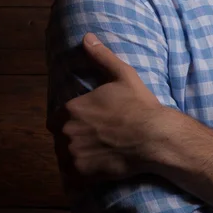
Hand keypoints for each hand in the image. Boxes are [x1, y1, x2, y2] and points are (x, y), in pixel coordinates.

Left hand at [55, 32, 166, 180]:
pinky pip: (71, 175)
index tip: (87, 122)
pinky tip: (96, 166)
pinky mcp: (81, 174)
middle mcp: (67, 132)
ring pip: (64, 156)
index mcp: (72, 108)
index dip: (71, 120)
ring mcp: (73, 154)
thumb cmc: (139, 105)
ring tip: (95, 152)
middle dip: (73, 137)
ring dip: (75, 154)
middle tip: (94, 137)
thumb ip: (101, 56)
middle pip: (60, 138)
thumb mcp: (122, 74)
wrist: (154, 137)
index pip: (57, 118)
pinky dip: (80, 172)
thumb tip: (87, 37)